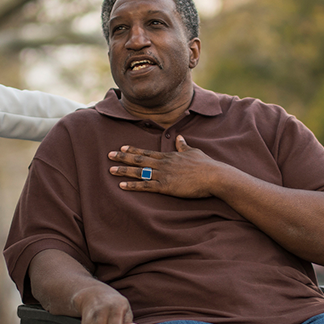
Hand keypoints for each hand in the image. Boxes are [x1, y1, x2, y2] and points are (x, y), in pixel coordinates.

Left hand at [108, 135, 226, 197]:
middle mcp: (163, 163)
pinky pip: (145, 186)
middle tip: (109, 155)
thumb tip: (179, 137)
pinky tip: (122, 186)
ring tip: (111, 170)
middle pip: (139, 159)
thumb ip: (183, 146)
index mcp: (169, 156)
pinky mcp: (165, 186)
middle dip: (123, 157)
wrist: (213, 176)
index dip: (133, 149)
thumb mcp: (194, 152)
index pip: (147, 151)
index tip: (122, 147)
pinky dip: (132, 185)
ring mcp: (163, 175)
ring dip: (124, 170)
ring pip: (139, 171)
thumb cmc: (206, 165)